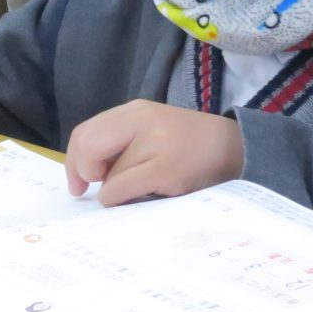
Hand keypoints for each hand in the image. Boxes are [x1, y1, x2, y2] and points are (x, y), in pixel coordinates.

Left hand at [63, 101, 244, 204]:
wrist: (239, 150)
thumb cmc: (192, 148)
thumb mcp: (154, 131)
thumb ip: (121, 142)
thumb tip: (84, 173)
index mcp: (137, 111)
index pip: (86, 132)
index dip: (74, 160)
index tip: (79, 182)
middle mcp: (143, 121)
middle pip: (87, 146)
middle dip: (82, 172)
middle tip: (89, 189)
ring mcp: (156, 144)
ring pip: (107, 175)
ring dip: (114, 191)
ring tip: (140, 189)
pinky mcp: (165, 169)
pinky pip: (120, 190)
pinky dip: (118, 200)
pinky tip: (137, 198)